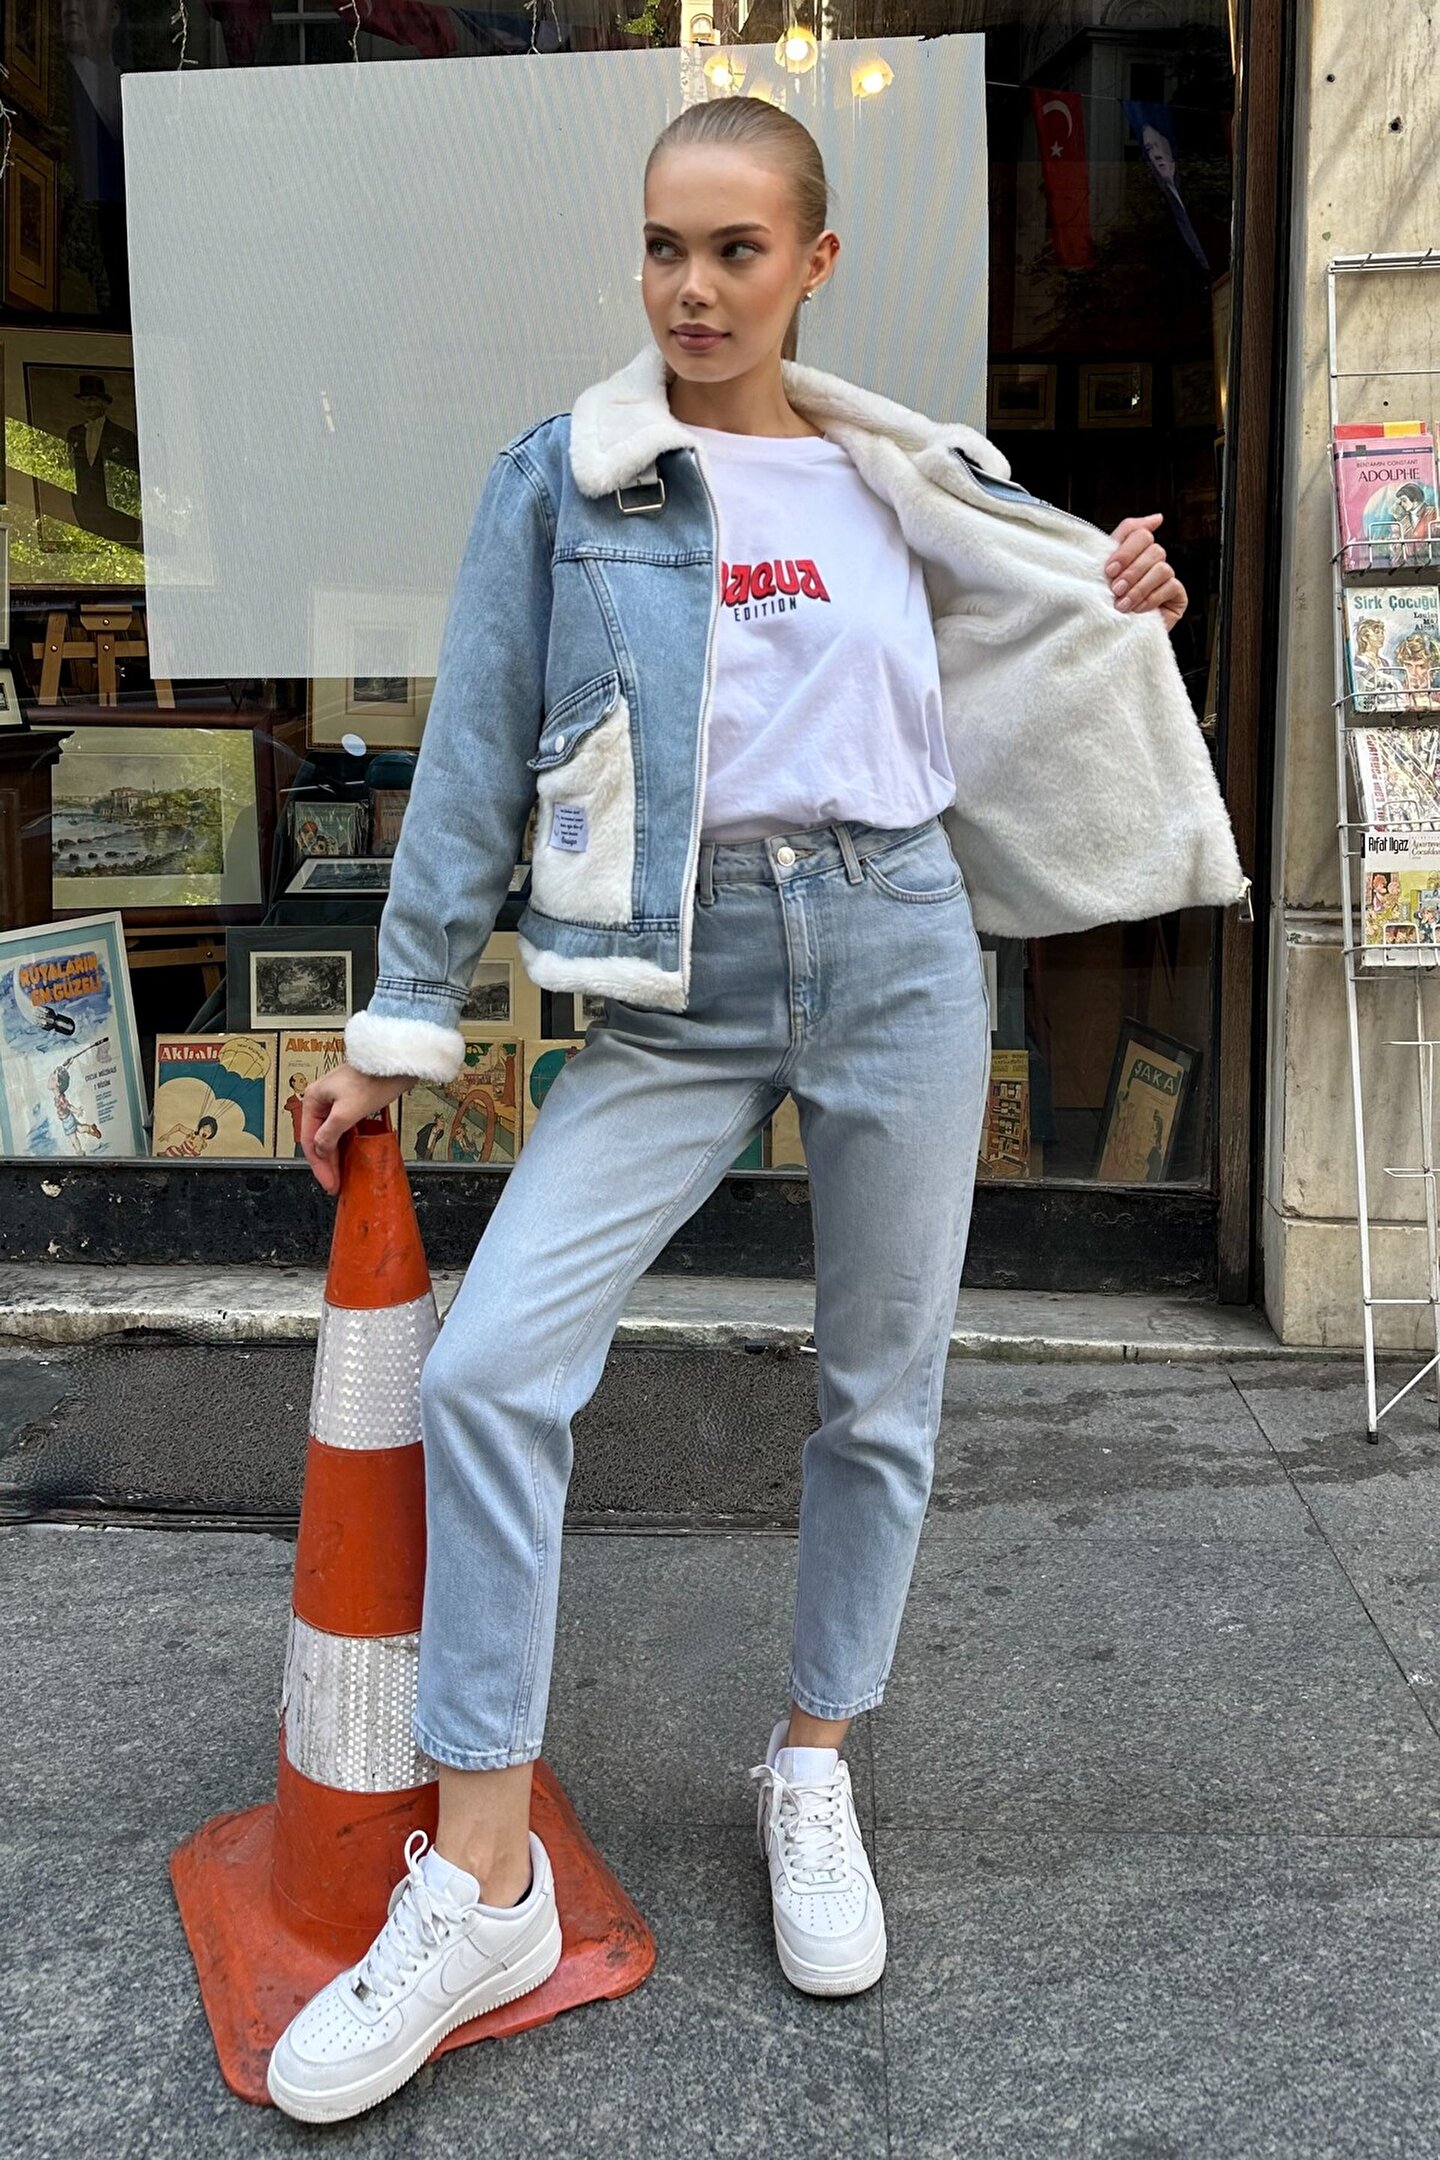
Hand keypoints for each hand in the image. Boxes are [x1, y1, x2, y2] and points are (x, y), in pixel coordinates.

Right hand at [301, 1063, 414, 1195]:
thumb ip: (330, 1134)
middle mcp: (322, 1099)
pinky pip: (344, 1129)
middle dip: (327, 1163)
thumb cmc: (373, 1078)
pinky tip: (352, 1155)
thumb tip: (320, 1150)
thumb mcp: (347, 1112)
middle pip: (319, 1139)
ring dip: (336, 1155)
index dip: (319, 1165)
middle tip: (335, 1183)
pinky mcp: (352, 1102)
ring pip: (332, 1135)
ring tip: (343, 1174)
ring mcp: (337, 1101)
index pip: (309, 1140)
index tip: (328, 1182)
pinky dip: (346, 1144)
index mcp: (314, 1099)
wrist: (396, 1061)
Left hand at [1105, 513, 1187, 631]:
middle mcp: (1153, 561)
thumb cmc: (1105, 602)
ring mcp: (1167, 578)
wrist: (1108, 635)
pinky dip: (1151, 598)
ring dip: (1139, 587)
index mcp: (1135, 551)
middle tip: (1115, 589)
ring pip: (1162, 568)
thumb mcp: (1106, 570)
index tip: (1109, 569)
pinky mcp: (1177, 596)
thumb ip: (1126, 536)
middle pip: (1153, 549)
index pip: (1139, 533)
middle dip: (1131, 571)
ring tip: (1123, 604)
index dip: (1126, 549)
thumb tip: (1158, 517)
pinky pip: (1171, 586)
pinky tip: (1138, 609)